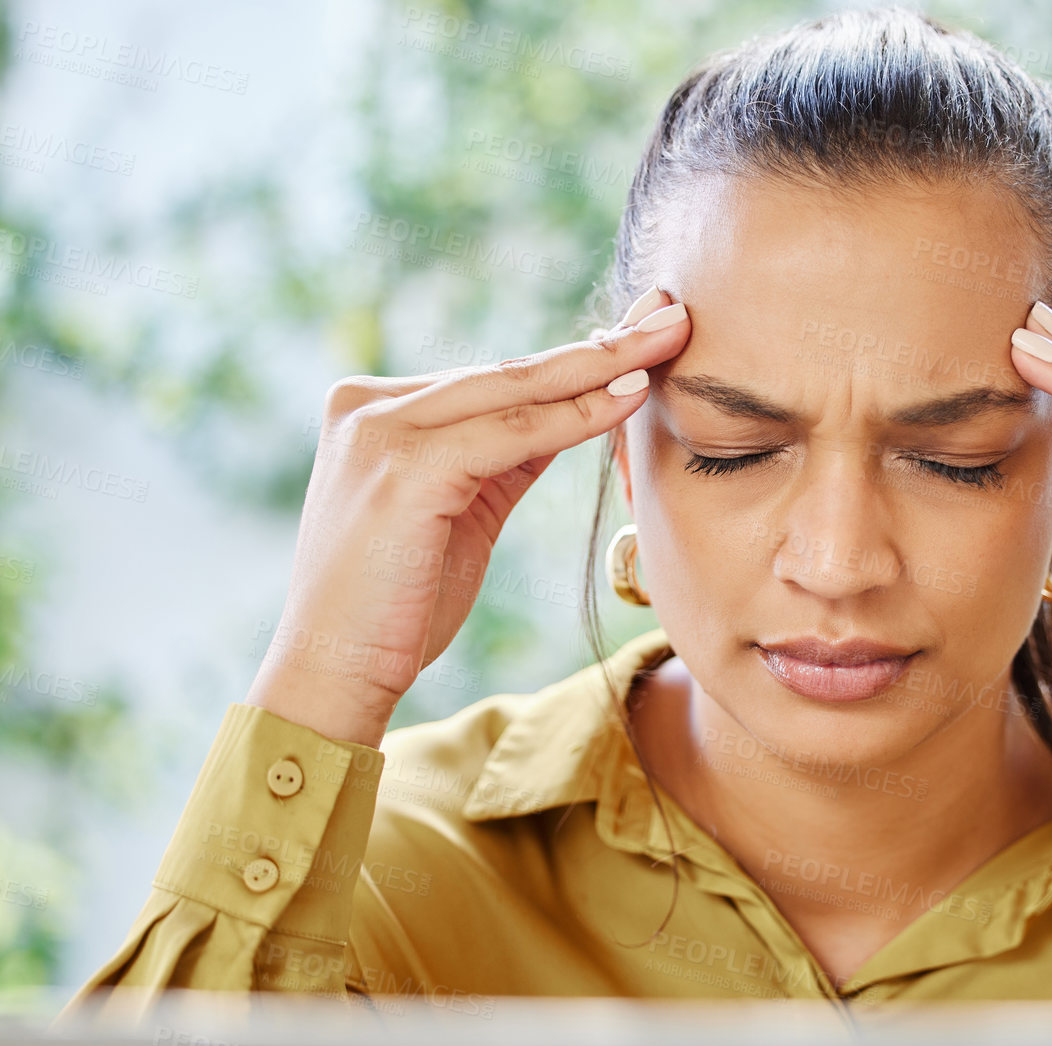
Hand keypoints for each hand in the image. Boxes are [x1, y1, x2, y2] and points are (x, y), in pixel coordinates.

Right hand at [246, 288, 689, 745]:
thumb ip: (505, 456)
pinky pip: (512, 434)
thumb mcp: (461, 511)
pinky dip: (576, 416)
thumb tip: (576, 409)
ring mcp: (379, 429)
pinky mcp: (404, 466)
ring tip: (666, 345)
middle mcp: (368, 405)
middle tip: (673, 317)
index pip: (496, 378)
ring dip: (600, 369)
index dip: (576, 358)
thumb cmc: (396, 606)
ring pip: (515, 393)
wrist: (331, 675)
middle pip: (510, 373)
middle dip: (601, 346)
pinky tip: (629, 396)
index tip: (643, 334)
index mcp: (375, 410)